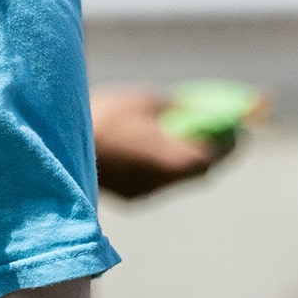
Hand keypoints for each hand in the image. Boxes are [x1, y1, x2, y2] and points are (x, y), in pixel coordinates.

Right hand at [90, 85, 228, 199]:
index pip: (218, 154)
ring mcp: (147, 192)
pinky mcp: (131, 196)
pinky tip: (150, 148)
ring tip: (181, 135)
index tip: (238, 127)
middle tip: (214, 131)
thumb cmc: (105, 116)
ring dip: (185, 157)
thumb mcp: (145, 101)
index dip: (231, 140)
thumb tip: (196, 110)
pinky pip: (157, 180)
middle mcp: (167, 183)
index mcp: (177, 160)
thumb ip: (177, 108)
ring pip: (178, 176)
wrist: (58, 146)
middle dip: (210, 149)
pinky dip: (162, 164)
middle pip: (199, 169)